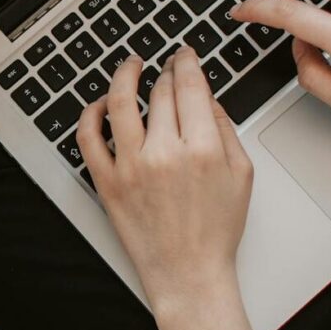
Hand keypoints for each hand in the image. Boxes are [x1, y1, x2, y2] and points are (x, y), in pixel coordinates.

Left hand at [76, 47, 259, 329]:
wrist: (188, 274)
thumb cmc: (216, 230)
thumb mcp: (241, 174)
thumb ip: (225, 129)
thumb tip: (206, 97)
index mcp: (203, 148)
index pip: (189, 86)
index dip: (186, 62)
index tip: (184, 55)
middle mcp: (165, 153)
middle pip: (160, 92)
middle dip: (165, 71)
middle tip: (166, 65)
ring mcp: (131, 167)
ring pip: (122, 103)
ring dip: (125, 75)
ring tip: (130, 65)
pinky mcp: (107, 183)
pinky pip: (89, 138)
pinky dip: (92, 114)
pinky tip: (101, 104)